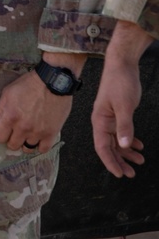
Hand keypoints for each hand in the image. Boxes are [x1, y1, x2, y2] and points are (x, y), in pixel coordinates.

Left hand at [0, 59, 79, 153]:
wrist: (52, 82)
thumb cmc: (29, 85)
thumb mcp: (8, 94)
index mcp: (11, 116)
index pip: (0, 137)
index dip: (1, 134)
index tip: (5, 130)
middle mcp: (23, 127)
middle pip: (13, 145)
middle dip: (12, 139)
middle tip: (16, 131)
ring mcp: (38, 131)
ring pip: (27, 148)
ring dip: (26, 142)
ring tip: (27, 134)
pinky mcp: (51, 133)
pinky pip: (43, 149)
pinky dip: (40, 146)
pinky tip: (38, 138)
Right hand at [92, 21, 153, 176]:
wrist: (122, 65)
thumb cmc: (119, 83)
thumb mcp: (125, 106)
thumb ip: (125, 127)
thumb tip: (125, 146)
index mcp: (99, 120)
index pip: (102, 147)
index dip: (110, 162)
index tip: (120, 174)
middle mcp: (102, 121)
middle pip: (109, 147)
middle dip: (119, 161)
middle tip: (131, 174)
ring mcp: (110, 118)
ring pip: (116, 141)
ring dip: (126, 153)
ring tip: (139, 161)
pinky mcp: (117, 114)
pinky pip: (121, 132)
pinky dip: (129, 141)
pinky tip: (138, 145)